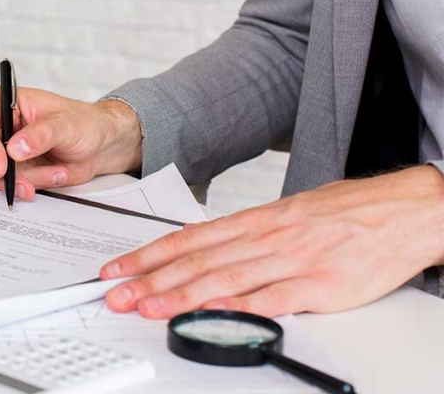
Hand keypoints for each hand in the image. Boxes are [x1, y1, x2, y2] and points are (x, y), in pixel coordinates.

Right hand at [0, 87, 142, 200]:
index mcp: (7, 101)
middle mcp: (1, 124)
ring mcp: (5, 148)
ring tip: (55, 174)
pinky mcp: (14, 167)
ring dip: (23, 180)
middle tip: (24, 184)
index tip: (1, 165)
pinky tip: (53, 176)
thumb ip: (41, 135)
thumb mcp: (66, 125)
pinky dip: (29, 186)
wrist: (100, 144)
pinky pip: (10, 183)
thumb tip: (15, 148)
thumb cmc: (84, 123)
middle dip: (4, 172)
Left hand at [100, 166, 443, 318]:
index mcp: (257, 220)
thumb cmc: (347, 213)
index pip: (189, 238)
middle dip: (151, 277)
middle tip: (116, 292)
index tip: (118, 268)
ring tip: (147, 306)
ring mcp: (293, 260)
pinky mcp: (321, 284)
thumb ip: (246, 235)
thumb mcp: (288, 214)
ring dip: (181, 294)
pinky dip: (239, 306)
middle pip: (198, 259)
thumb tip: (203, 246)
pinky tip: (211, 313)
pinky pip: (273, 297)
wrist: (406, 209)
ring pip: (225, 277)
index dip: (148, 254)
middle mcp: (267, 237)